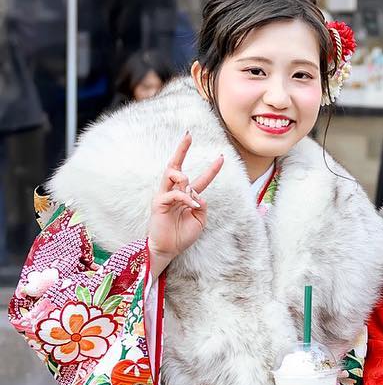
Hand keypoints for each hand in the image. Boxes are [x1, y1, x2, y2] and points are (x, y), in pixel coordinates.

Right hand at [147, 133, 223, 277]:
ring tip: (189, 188)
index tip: (222, 157)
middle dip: (182, 149)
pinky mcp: (159, 202)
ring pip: (172, 173)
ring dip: (183, 177)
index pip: (201, 179)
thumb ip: (202, 205)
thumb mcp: (200, 220)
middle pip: (177, 165)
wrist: (169, 248)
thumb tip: (197, 193)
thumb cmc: (182, 235)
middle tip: (188, 135)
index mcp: (187, 196)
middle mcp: (175, 192)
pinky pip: (174, 193)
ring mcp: (165, 195)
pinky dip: (185, 198)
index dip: (212, 169)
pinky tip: (191, 206)